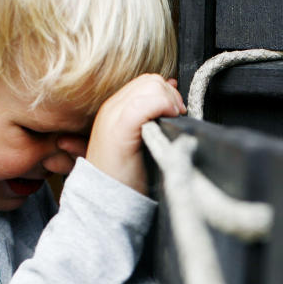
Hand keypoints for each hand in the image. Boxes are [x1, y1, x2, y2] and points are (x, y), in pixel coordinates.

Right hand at [87, 74, 185, 193]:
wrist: (107, 203)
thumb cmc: (127, 177)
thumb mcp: (140, 140)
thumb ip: (151, 112)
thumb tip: (172, 85)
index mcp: (115, 110)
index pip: (146, 82)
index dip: (166, 94)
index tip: (174, 116)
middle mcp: (112, 108)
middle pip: (151, 80)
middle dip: (170, 97)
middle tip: (175, 119)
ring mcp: (113, 116)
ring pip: (151, 85)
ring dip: (169, 102)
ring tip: (170, 123)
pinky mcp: (119, 128)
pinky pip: (146, 102)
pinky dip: (163, 107)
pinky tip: (166, 124)